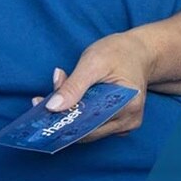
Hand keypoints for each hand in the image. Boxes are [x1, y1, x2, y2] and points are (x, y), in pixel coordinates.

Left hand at [37, 32, 153, 142]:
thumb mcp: (93, 61)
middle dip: (63, 115)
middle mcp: (128, 122)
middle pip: (86, 129)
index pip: (88, 124)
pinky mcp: (119, 123)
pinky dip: (79, 113)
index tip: (40, 108)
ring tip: (55, 92)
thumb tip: (52, 107)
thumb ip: (74, 85)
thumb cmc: (119, 52)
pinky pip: (93, 124)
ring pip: (88, 128)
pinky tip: (69, 97)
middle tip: (41, 99)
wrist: (140, 51)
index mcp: (127, 106)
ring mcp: (125, 125)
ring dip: (69, 113)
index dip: (63, 119)